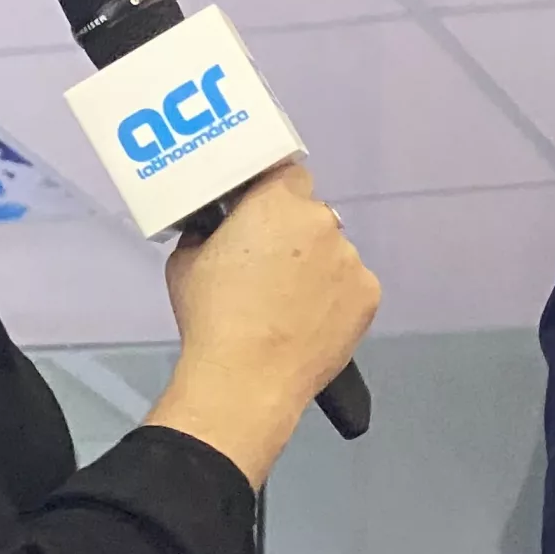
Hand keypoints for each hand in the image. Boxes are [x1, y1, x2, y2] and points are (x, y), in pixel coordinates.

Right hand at [148, 164, 380, 485]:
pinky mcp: (368, 294)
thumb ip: (208, 231)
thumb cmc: (212, 319)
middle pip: (311, 214)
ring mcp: (350, 258)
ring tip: (287, 305)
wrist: (246, 379)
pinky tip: (309, 321)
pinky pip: (352, 285)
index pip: (285, 174)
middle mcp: (321, 221)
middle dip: (292, 233)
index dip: (272, 193)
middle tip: (268, 267)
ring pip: (333, 252)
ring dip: (316, 267)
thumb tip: (217, 231)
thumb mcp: (186, 261)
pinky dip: (335, 297)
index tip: (261, 212)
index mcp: (276, 201)